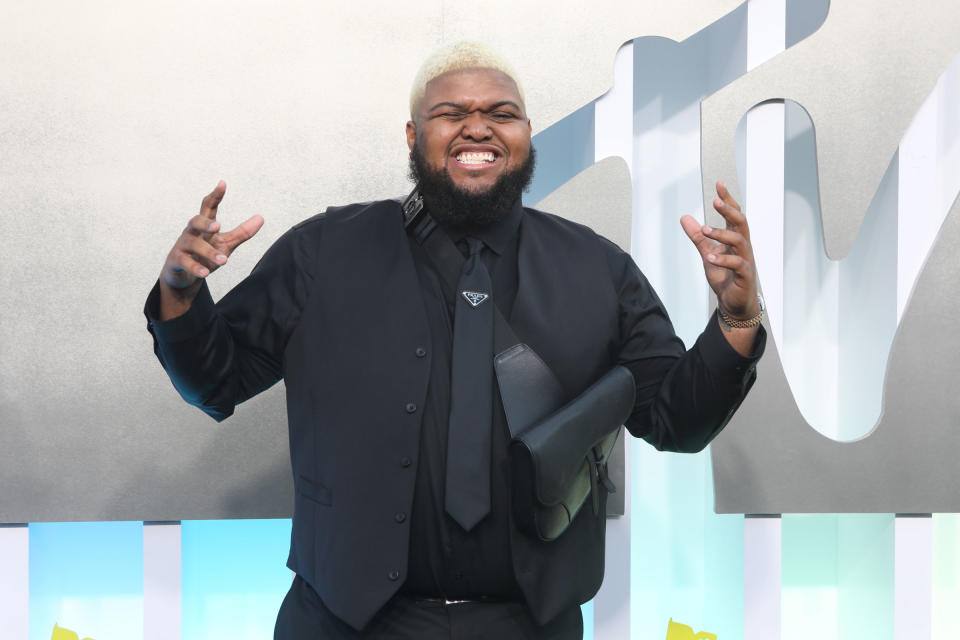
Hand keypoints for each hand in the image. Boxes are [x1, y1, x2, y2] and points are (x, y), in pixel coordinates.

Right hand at [161, 181, 263, 290]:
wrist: (183, 276)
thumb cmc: (205, 255)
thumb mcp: (225, 243)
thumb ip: (242, 232)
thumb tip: (261, 218)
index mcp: (203, 226)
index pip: (208, 207)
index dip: (215, 196)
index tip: (222, 183)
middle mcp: (191, 232)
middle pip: (194, 221)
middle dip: (205, 223)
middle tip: (218, 226)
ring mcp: (182, 246)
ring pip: (193, 244)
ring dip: (208, 252)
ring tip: (224, 261)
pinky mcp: (176, 261)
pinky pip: (184, 262)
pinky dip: (195, 267)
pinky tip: (205, 273)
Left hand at [680, 180, 758, 318]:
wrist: (734, 303)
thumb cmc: (725, 276)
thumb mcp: (707, 253)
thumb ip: (698, 237)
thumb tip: (685, 218)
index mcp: (735, 239)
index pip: (734, 215)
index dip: (727, 200)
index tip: (719, 184)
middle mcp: (743, 246)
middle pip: (741, 223)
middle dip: (729, 211)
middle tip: (715, 201)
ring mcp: (746, 260)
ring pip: (739, 241)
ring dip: (721, 234)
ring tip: (705, 230)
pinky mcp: (745, 275)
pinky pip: (737, 263)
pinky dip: (723, 259)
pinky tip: (710, 257)